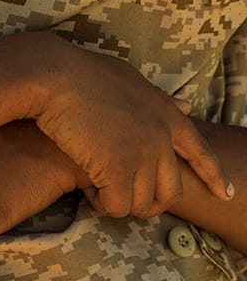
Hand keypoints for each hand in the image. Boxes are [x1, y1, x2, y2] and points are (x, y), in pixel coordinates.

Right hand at [32, 37, 232, 217]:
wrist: (56, 77)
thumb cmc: (84, 73)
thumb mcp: (132, 80)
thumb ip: (160, 99)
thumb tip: (186, 106)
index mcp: (167, 115)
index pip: (201, 152)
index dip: (214, 176)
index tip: (224, 195)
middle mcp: (160, 137)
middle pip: (172, 191)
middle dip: (153, 204)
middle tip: (129, 203)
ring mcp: (139, 155)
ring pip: (142, 204)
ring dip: (121, 203)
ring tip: (99, 190)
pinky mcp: (114, 170)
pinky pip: (116, 206)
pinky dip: (102, 204)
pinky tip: (88, 190)